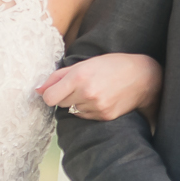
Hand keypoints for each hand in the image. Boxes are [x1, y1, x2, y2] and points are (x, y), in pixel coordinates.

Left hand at [37, 53, 162, 121]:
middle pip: (60, 104)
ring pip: (73, 111)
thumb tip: (37, 90)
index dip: (49, 94)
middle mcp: (86, 93)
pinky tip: (100, 98)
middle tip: (80, 86)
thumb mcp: (84, 63)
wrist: (142, 77)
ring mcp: (96, 107)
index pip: (49, 97)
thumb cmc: (112, 65)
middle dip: (66, 96)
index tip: (55, 90)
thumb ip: (58, 76)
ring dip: (77, 103)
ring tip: (93, 91)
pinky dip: (88, 109)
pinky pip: (85, 116)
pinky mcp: (104, 116)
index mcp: (79, 77)